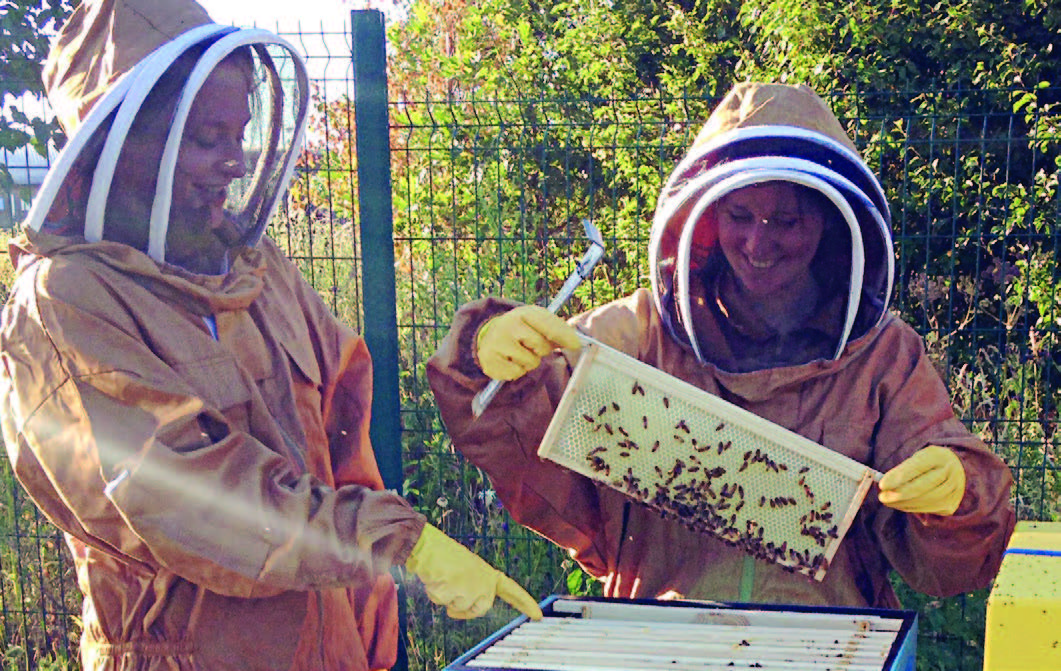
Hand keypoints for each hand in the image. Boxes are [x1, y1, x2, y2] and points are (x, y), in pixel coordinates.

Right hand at [405, 523, 543, 620]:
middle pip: (481, 608)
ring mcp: (471, 587)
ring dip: (447, 598)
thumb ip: (471, 588)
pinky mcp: (456, 593)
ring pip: (460, 608)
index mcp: (488, 573)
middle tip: (452, 588)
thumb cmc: (443, 556)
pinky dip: (436, 594)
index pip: (511, 589)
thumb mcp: (465, 571)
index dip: (524, 602)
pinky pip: (443, 604)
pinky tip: (435, 579)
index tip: (538, 615)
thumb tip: (457, 611)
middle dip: (465, 608)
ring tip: (443, 578)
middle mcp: (484, 581)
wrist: (428, 546)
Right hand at [475, 305, 580, 380]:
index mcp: (524, 313)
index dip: (565, 335)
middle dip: (541, 350)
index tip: (576, 345)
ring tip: (518, 353)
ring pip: (531, 362)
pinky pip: (516, 373)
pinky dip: (516, 371)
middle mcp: (509, 324)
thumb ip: (554, 330)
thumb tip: (576, 342)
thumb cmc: (519, 330)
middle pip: (543, 347)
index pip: (549, 324)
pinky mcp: (490, 359)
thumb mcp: (535, 323)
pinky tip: (508, 360)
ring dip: (528, 362)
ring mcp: (498, 342)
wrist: (487, 335)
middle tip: (530, 345)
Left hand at [878, 445, 965, 514]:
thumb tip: (883, 485)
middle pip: (920, 487)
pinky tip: (901, 504)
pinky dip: (910, 508)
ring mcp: (953, 491)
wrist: (957, 471)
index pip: (916, 467)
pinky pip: (926, 510)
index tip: (882, 484)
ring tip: (888, 501)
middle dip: (898, 494)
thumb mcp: (918, 458)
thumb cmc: (930, 463)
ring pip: (922, 501)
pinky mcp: (950, 505)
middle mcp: (950, 473)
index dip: (898, 477)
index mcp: (938, 456)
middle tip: (882, 497)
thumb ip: (902, 469)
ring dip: (901, 503)